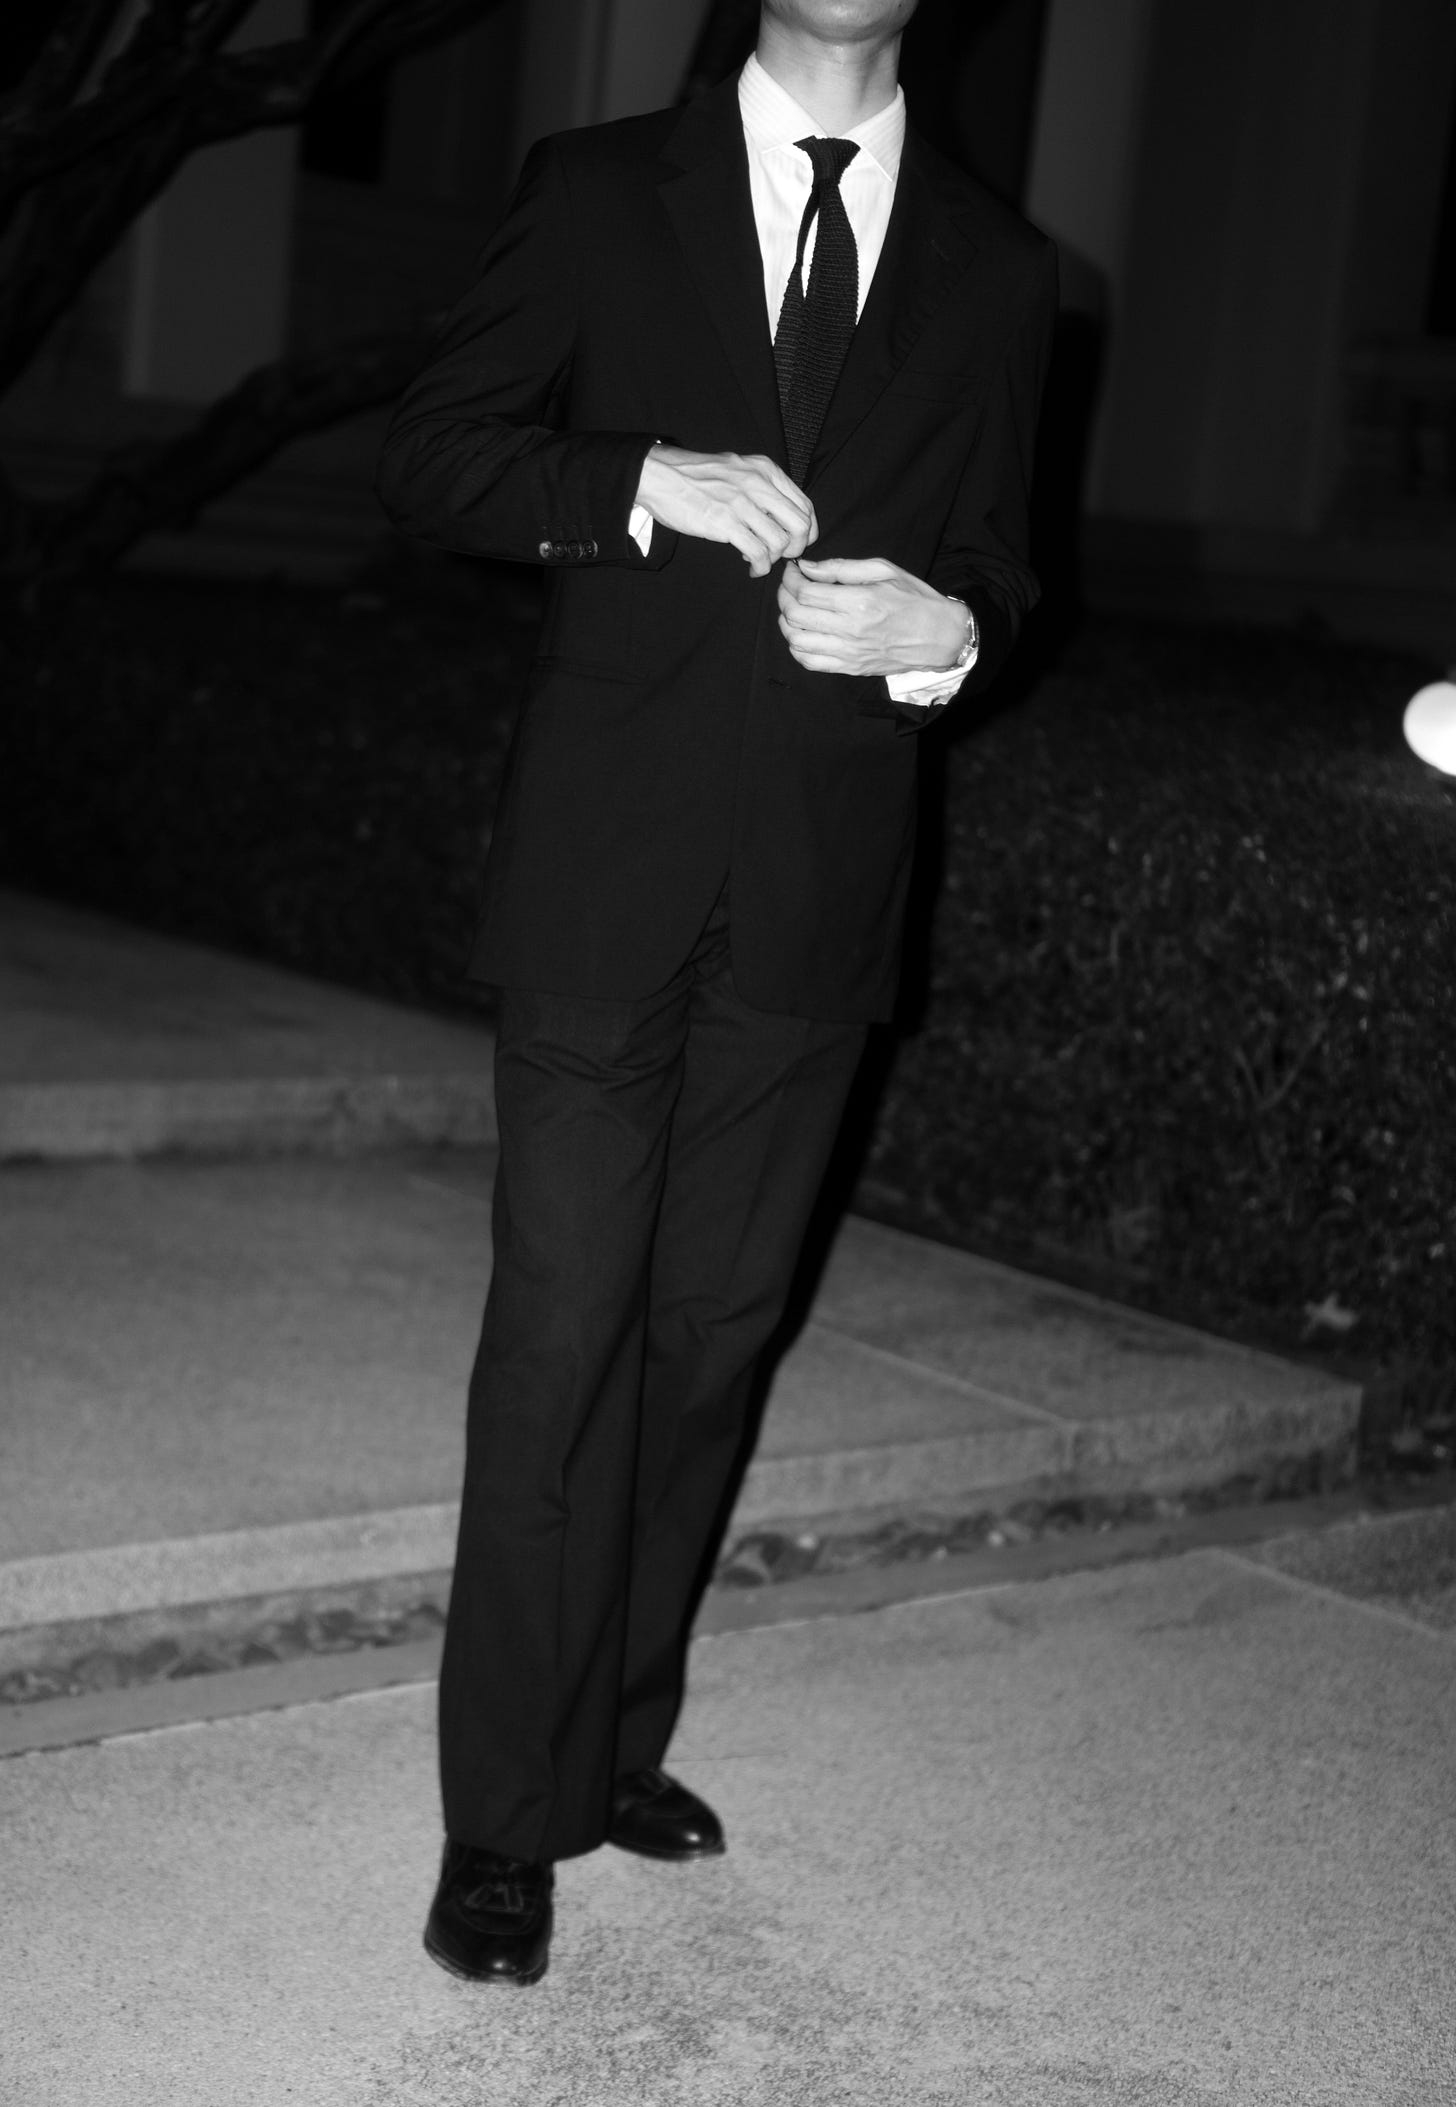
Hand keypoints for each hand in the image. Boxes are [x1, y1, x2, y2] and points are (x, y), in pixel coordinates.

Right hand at [635, 445, 817, 577]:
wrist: (660, 475)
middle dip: (795, 548)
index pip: (805, 505)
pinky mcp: (725, 522)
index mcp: (765, 469)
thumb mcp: (738, 469)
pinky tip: (751, 566)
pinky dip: (759, 566)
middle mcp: (758, 483)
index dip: (807, 531)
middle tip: (781, 556)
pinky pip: (758, 553)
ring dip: (773, 559)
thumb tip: (781, 515)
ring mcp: (742, 502)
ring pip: (780, 542)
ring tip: (758, 559)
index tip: (796, 543)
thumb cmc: (696, 476)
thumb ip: (762, 487)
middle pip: (800, 525)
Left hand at [778, 557, 968, 675]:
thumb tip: (808, 567)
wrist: (939, 637)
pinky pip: (809, 662)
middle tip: (789, 587)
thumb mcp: (884, 571)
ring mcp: (848, 653)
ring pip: (796, 641)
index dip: (790, 580)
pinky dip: (796, 647)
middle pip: (795, 615)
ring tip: (793, 610)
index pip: (806, 592)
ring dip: (786, 623)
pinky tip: (803, 633)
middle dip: (783, 597)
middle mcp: (850, 630)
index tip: (792, 572)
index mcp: (859, 601)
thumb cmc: (914, 600)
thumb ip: (842, 568)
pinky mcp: (849, 668)